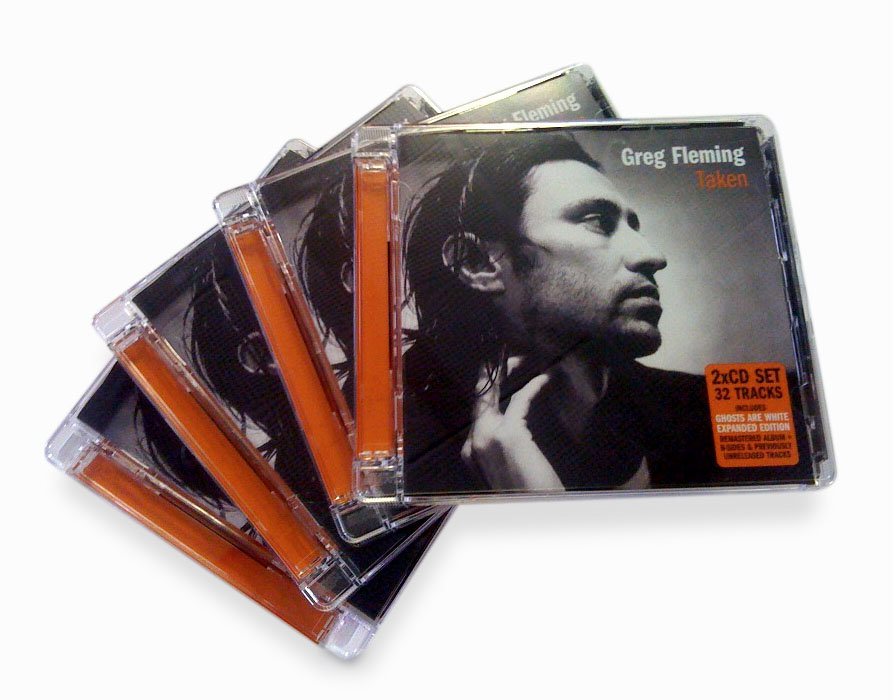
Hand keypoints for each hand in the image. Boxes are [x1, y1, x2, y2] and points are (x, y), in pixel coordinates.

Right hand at [460, 359, 563, 491]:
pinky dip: (532, 387)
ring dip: (506, 372)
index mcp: (470, 452)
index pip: (477, 412)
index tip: (496, 371)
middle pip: (479, 399)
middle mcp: (473, 443)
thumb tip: (512, 421)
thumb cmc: (528, 493)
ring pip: (492, 394)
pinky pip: (519, 401)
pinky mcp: (509, 434)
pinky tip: (544, 379)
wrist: (538, 511)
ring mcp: (487, 438)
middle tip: (504, 356)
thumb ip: (503, 445)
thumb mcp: (507, 467)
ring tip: (519, 359)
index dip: (486, 389)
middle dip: (491, 374)